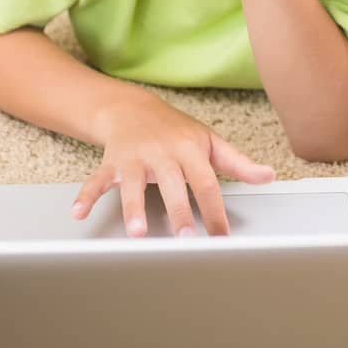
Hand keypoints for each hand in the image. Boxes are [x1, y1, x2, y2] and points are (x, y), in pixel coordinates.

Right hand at [72, 89, 274, 237]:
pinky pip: (96, 179)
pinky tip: (79, 212)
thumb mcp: (208, 142)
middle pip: (172, 185)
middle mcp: (162, 153)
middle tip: (185, 239)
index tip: (222, 238)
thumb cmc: (175, 130)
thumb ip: (237, 163)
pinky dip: (86, 195)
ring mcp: (135, 157)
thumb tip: (269, 176)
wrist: (132, 107)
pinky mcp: (111, 162)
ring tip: (137, 232)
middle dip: (179, 212)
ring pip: (133, 183)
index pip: (206, 183)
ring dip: (133, 208)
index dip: (216, 211)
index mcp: (188, 150)